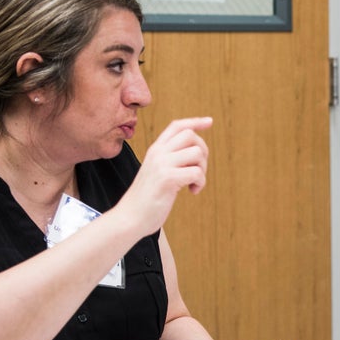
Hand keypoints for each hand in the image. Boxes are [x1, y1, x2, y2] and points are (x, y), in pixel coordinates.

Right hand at [117, 116, 212, 235]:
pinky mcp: (167, 178)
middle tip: (198, 170)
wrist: (130, 217)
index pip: (177, 126)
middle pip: (191, 136)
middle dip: (203, 152)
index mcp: (155, 150)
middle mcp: (158, 152)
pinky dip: (200, 183)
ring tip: (193, 183)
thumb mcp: (157, 172)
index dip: (195, 122)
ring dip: (202, 169)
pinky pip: (197, 173)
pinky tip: (192, 191)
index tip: (209, 122)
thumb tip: (196, 153)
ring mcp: (162, 164)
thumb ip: (170, 160)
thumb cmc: (146, 199)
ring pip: (197, 153)